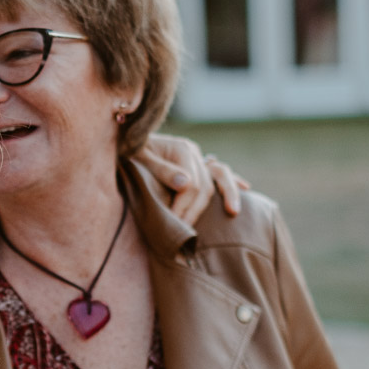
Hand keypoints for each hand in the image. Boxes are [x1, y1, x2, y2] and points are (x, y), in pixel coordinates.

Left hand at [136, 134, 250, 222]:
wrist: (124, 137)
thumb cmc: (128, 149)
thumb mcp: (139, 156)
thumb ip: (161, 170)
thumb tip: (186, 184)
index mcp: (182, 149)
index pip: (192, 185)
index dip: (183, 206)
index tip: (173, 223)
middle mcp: (193, 152)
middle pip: (206, 184)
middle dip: (196, 209)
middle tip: (185, 231)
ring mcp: (196, 156)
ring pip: (219, 175)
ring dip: (228, 193)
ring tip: (234, 212)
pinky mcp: (196, 162)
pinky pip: (218, 171)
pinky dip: (230, 181)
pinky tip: (244, 187)